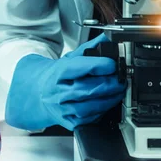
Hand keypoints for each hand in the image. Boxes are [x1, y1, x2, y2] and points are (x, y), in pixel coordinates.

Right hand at [6, 33, 125, 130]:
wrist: (38, 95)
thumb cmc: (56, 76)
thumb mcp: (69, 59)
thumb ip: (88, 49)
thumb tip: (106, 39)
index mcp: (58, 73)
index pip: (80, 67)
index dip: (100, 65)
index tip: (113, 64)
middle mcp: (58, 92)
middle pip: (87, 88)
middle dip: (110, 84)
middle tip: (122, 79)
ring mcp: (62, 109)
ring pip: (89, 107)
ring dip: (109, 99)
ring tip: (118, 91)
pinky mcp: (68, 122)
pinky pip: (89, 119)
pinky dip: (102, 112)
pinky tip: (108, 104)